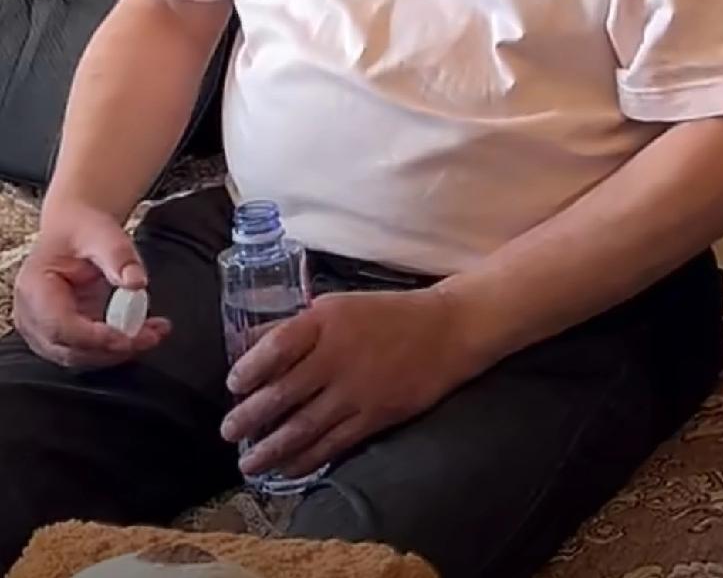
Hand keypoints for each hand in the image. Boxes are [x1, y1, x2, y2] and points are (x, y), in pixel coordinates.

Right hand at [13, 201, 170, 369]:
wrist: (74, 229)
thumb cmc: (82, 230)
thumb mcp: (103, 233)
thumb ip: (119, 256)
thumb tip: (136, 281)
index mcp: (35, 288)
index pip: (59, 326)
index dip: (93, 337)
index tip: (127, 336)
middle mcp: (33, 315)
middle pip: (70, 349)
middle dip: (114, 348)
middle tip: (152, 335)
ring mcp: (45, 330)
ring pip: (82, 356)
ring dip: (119, 350)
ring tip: (154, 332)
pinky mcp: (63, 337)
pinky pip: (89, 351)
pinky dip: (117, 346)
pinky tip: (144, 333)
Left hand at [220, 285, 473, 479]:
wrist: (444, 330)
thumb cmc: (385, 314)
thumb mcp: (337, 306)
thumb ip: (295, 326)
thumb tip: (248, 343)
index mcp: (325, 320)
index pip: (277, 346)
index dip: (250, 368)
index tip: (232, 385)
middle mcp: (337, 355)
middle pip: (284, 392)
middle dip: (251, 417)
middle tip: (227, 432)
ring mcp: (356, 390)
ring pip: (304, 426)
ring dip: (271, 448)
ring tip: (248, 463)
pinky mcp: (374, 416)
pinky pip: (332, 444)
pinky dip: (306, 460)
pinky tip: (287, 469)